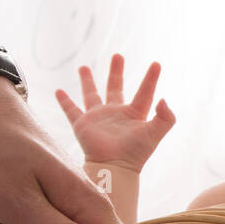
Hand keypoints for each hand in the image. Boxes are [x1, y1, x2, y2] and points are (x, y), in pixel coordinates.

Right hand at [55, 54, 174, 171]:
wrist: (114, 167)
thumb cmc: (136, 153)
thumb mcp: (155, 133)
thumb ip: (165, 117)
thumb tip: (163, 99)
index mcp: (134, 114)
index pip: (144, 92)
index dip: (151, 79)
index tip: (156, 64)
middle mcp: (115, 114)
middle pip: (115, 87)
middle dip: (116, 71)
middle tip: (118, 56)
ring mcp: (98, 118)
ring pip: (91, 95)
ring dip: (87, 81)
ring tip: (83, 66)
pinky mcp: (82, 125)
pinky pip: (71, 110)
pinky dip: (64, 101)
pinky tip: (58, 91)